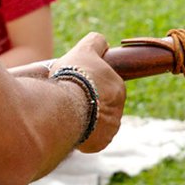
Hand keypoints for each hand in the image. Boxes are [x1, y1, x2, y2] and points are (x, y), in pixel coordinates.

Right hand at [55, 32, 124, 153]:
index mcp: (118, 88)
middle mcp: (118, 110)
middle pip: (103, 105)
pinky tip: (68, 125)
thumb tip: (102, 41)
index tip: (78, 83)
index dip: (92, 82)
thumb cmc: (75, 77)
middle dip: (89, 101)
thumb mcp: (83, 51)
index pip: (107, 85)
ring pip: (97, 123)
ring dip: (85, 118)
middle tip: (69, 97)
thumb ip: (95, 43)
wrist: (65, 107)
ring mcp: (109, 129)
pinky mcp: (98, 144)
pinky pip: (90, 139)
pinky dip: (81, 134)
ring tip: (66, 112)